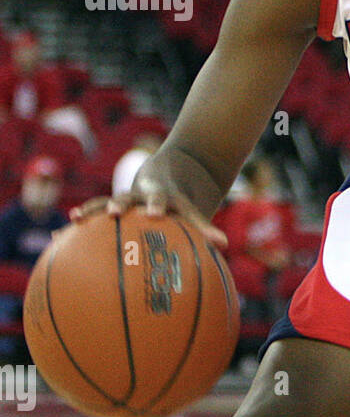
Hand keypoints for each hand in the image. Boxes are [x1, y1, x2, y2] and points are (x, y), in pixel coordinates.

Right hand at [69, 175, 227, 251]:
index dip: (159, 205)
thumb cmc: (182, 202)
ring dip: (93, 209)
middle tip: (114, 212)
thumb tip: (225, 244)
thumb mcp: (193, 211)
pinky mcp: (112, 204)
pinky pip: (93, 215)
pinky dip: (80, 223)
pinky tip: (57, 238)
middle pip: (130, 197)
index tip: (155, 213)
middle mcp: (142, 195)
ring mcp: (125, 198)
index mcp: (164, 197)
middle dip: (122, 203)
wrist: (169, 172)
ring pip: (105, 202)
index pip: (164, 200)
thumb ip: (205, 227)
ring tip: (74, 219)